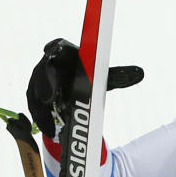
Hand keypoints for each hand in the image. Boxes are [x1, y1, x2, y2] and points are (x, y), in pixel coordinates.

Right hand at [26, 38, 143, 137]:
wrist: (73, 88)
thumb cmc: (88, 75)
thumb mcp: (102, 77)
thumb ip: (120, 75)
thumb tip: (141, 73)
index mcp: (65, 53)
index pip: (57, 46)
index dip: (52, 47)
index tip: (50, 49)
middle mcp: (48, 64)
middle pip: (43, 70)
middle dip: (44, 83)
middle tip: (48, 97)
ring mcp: (38, 80)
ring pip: (35, 92)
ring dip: (41, 108)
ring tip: (50, 123)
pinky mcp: (34, 96)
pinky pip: (35, 107)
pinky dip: (42, 119)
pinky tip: (51, 130)